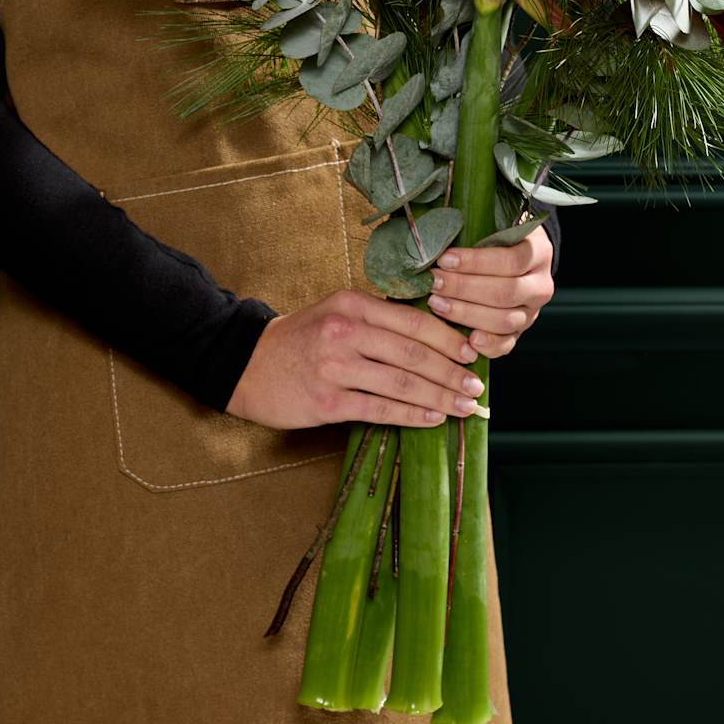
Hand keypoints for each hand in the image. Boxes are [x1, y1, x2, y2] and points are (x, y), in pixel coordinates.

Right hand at [225, 289, 486, 429]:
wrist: (247, 363)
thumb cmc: (301, 339)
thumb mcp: (337, 312)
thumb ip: (379, 319)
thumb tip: (435, 337)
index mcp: (353, 304)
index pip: (413, 321)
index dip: (448, 338)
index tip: (472, 352)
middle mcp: (346, 332)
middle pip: (413, 353)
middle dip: (451, 372)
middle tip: (476, 386)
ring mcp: (336, 368)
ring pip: (402, 383)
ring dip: (439, 396)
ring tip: (463, 405)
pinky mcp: (327, 402)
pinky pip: (380, 410)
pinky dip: (412, 414)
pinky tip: (433, 418)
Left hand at [425, 226, 554, 358]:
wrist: (517, 259)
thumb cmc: (498, 239)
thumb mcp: (496, 225)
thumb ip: (477, 228)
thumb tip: (438, 237)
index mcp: (538, 253)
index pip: (511, 260)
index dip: (476, 262)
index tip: (445, 259)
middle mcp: (540, 285)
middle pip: (505, 292)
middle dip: (464, 288)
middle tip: (434, 282)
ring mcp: (532, 312)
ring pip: (505, 320)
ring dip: (467, 314)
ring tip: (437, 303)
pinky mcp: (520, 332)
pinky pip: (507, 344)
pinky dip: (487, 345)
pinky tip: (467, 339)